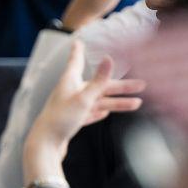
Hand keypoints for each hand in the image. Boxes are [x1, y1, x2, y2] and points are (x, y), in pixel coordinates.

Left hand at [23, 41, 145, 182]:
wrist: (45, 146)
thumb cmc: (61, 119)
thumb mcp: (84, 98)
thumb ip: (99, 81)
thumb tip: (109, 58)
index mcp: (70, 82)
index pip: (76, 61)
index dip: (78, 51)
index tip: (77, 42)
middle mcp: (70, 92)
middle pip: (99, 85)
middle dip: (121, 86)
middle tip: (142, 84)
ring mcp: (71, 108)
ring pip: (98, 102)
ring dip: (117, 103)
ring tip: (137, 104)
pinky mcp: (72, 122)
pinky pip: (89, 114)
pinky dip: (98, 113)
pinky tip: (104, 114)